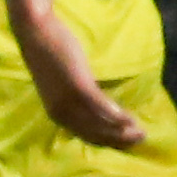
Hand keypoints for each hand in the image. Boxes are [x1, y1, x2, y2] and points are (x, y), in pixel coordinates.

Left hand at [17, 5, 148, 150]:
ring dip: (123, 130)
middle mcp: (62, 114)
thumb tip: (97, 104)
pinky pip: (100, 105)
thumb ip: (77, 96)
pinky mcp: (77, 86)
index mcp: (57, 115)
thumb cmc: (50, 53)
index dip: (110, 142)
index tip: (128, 144)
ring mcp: (69, 100)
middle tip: (141, 139)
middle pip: (96, 134)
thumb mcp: (62, 83)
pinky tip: (130, 118)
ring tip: (141, 131)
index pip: (87, 137)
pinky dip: (117, 115)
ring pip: (100, 123)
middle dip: (120, 140)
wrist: (35, 32)